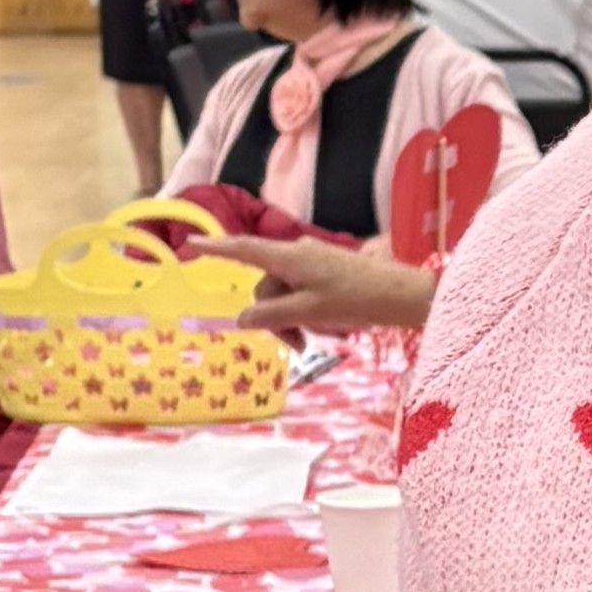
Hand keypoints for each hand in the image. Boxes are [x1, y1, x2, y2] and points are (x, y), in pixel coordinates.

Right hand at [185, 232, 434, 336]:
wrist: (402, 295)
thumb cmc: (356, 299)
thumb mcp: (308, 312)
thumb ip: (272, 315)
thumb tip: (242, 318)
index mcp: (288, 257)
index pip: (242, 250)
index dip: (214, 249)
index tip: (188, 246)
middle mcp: (297, 254)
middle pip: (265, 285)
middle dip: (272, 316)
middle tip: (296, 346)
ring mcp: (313, 262)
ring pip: (284, 293)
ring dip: (292, 320)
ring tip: (314, 341)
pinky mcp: (328, 272)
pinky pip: (303, 292)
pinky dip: (306, 312)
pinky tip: (327, 328)